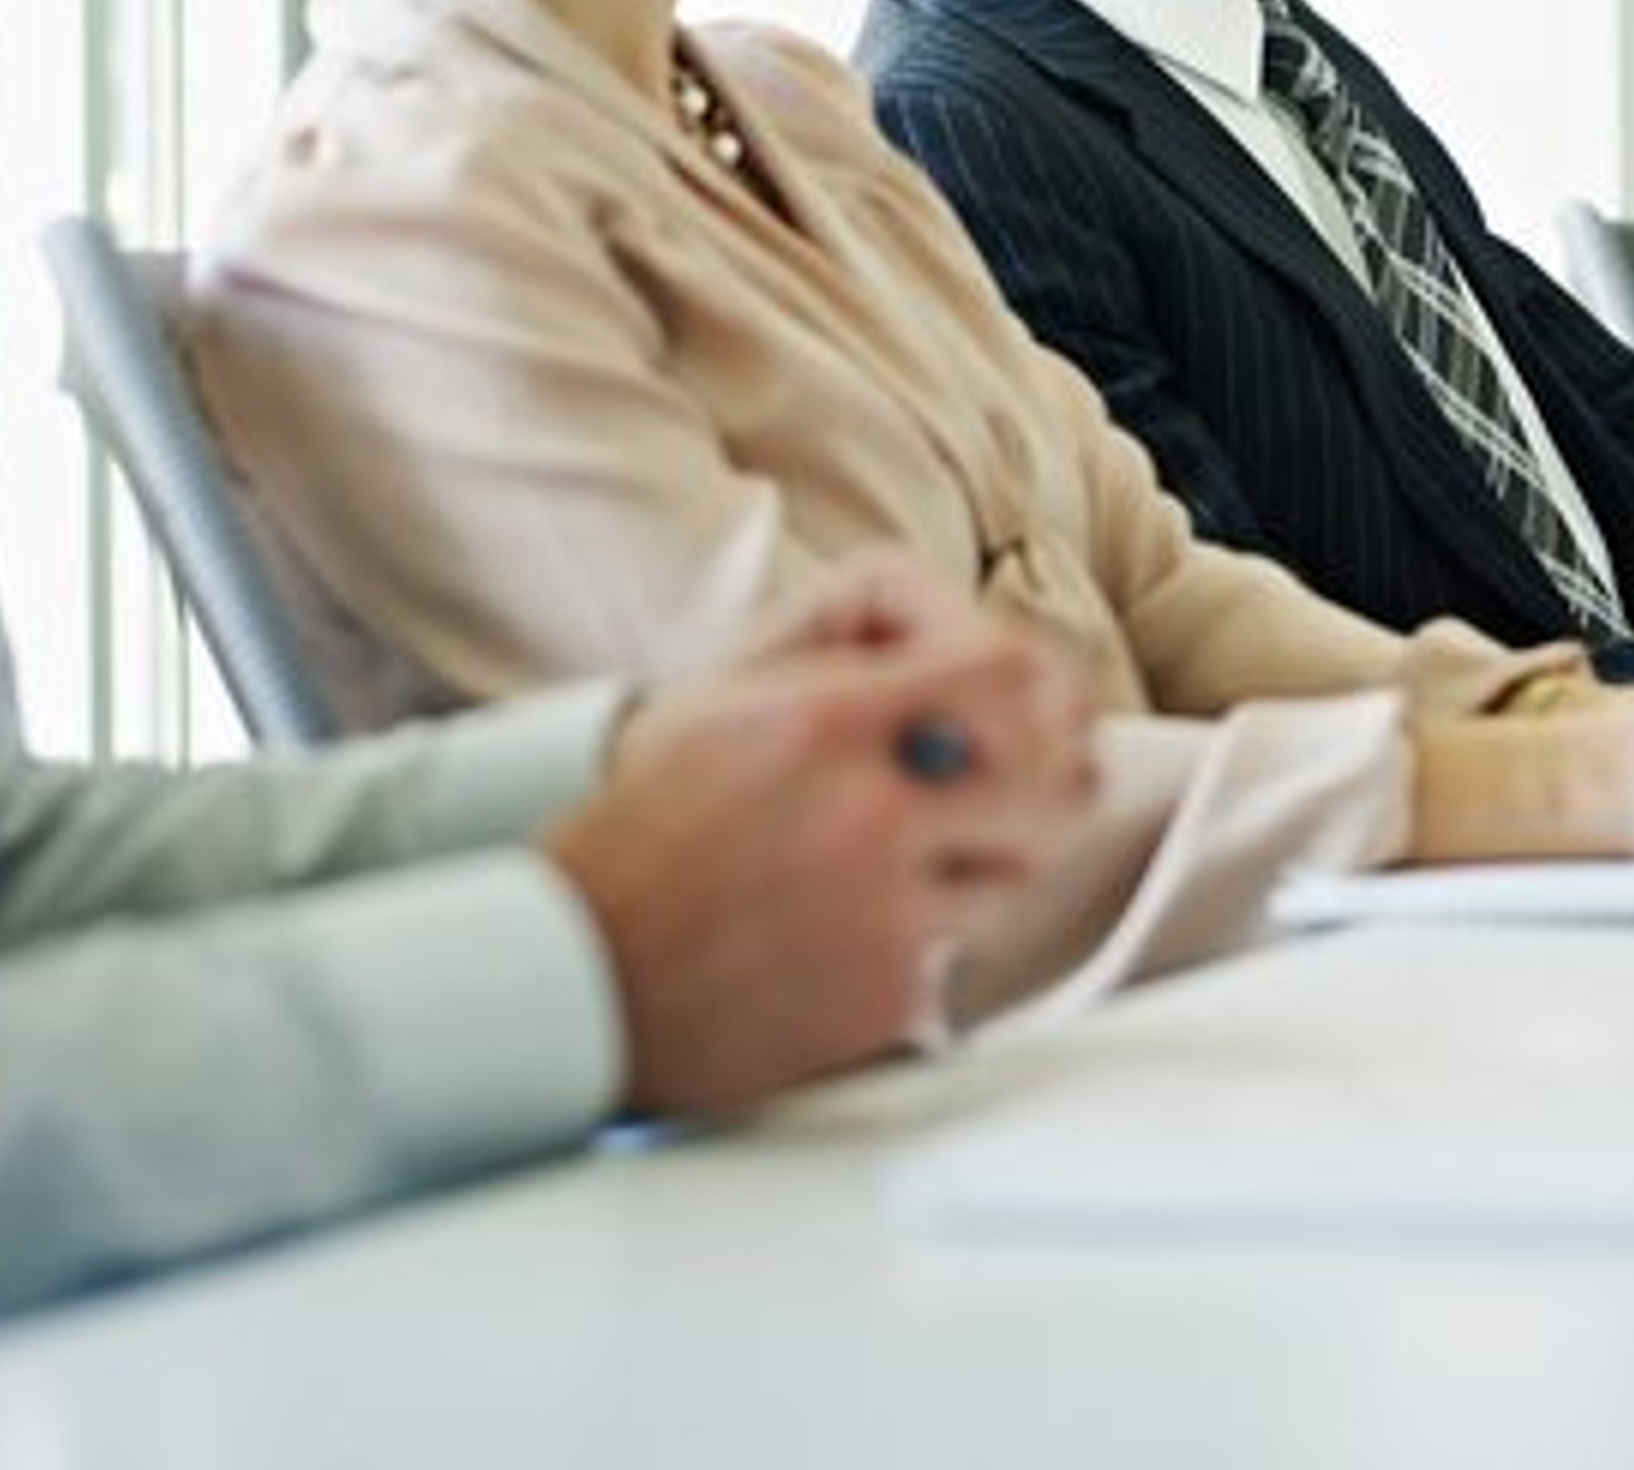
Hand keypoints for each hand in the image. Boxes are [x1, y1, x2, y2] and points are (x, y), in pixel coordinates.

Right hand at [540, 556, 1096, 1117]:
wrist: (577, 971)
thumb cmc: (649, 824)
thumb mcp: (728, 693)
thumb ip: (852, 647)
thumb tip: (968, 636)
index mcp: (830, 721)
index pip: (1013, 671)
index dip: (1037, 681)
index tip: (1021, 697)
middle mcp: (871, 814)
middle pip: (1055, 780)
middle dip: (1049, 773)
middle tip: (1016, 777)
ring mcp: (886, 916)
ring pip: (1020, 873)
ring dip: (990, 860)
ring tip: (927, 853)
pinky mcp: (885, 998)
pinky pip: (958, 954)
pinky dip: (925, 941)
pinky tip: (862, 926)